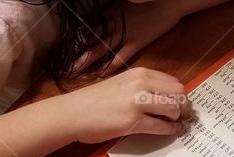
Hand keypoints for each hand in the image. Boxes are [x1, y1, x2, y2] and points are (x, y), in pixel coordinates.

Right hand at [57, 67, 191, 142]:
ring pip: (173, 108)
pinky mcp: (133, 121)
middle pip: (179, 93)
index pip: (173, 82)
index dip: (180, 95)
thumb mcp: (122, 84)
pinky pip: (161, 126)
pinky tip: (170, 131)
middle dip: (185, 106)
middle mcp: (141, 84)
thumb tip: (165, 97)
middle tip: (184, 115)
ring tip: (175, 123)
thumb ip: (143, 86)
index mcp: (140, 74)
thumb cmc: (95, 100)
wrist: (72, 113)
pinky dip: (170, 130)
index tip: (181, 104)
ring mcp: (138, 102)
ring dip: (178, 118)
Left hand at [73, 1, 190, 75]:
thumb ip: (112, 14)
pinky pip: (121, 55)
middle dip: (76, 57)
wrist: (168, 1)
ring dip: (87, 62)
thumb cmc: (148, 1)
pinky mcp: (137, 41)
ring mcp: (124, 34)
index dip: (76, 43)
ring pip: (100, 50)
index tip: (65, 53)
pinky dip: (111, 65)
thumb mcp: (124, 5)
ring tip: (75, 72)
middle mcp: (112, 25)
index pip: (86, 31)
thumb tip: (103, 22)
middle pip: (89, 43)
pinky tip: (102, 73)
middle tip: (65, 68)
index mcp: (108, 15)